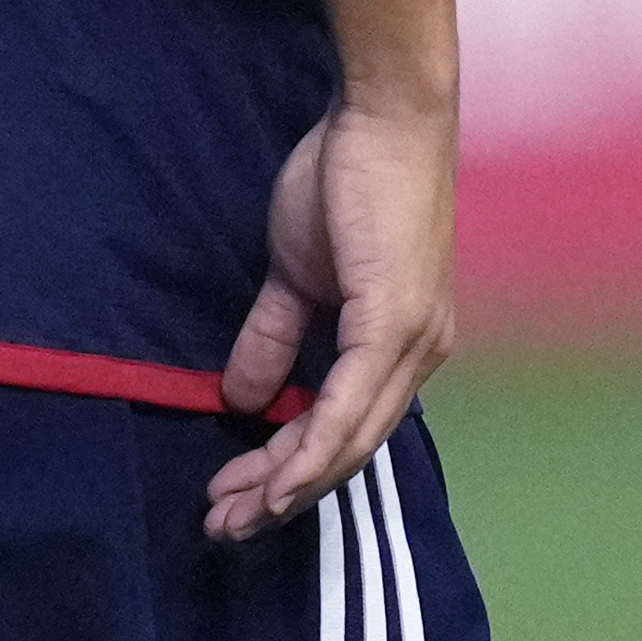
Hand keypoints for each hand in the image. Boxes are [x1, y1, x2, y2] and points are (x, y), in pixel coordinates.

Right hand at [205, 98, 457, 541]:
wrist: (384, 114)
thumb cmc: (346, 176)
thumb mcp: (297, 270)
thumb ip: (275, 333)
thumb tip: (240, 393)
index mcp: (402, 344)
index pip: (346, 430)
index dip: (290, 471)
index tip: (235, 498)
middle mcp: (419, 354)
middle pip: (348, 452)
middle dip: (281, 496)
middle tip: (222, 526)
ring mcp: (413, 341)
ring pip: (350, 442)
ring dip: (286, 486)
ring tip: (231, 514)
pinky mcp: (396, 320)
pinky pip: (350, 405)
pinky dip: (310, 449)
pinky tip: (276, 481)